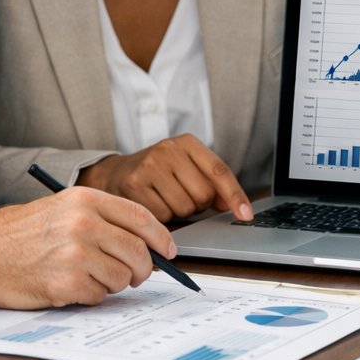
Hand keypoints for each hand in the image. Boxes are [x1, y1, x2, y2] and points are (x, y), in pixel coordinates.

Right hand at [0, 188, 175, 307]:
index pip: (141, 218)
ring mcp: (75, 254)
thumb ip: (101, 219)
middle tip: (134, 275)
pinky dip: (91, 296)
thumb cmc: (18, 233)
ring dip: (112, 284)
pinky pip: (99, 296)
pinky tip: (70, 287)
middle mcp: (84, 223)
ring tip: (88, 277)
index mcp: (85, 199)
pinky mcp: (66, 283)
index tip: (169, 251)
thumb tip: (144, 242)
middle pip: (138, 251)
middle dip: (142, 268)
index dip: (162, 238)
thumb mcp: (61, 208)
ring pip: (122, 277)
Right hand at [77, 134, 252, 222]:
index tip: (246, 214)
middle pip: (204, 194)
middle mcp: (168, 149)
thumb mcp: (186, 167)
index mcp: (186, 142)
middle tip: (183, 196)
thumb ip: (211, 183)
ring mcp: (150, 166)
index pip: (219, 171)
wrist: (114, 174)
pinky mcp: (135, 185)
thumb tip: (233, 206)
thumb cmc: (158, 173)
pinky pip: (164, 216)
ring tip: (166, 198)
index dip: (235, 195)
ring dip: (181, 212)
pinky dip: (162, 217)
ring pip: (185, 207)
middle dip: (199, 204)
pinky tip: (153, 204)